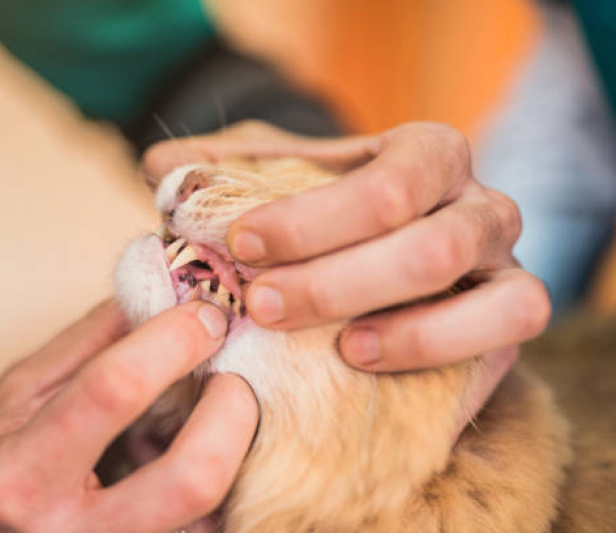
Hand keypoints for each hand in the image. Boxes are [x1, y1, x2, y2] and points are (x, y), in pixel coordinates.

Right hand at [0, 300, 256, 531]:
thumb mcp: (19, 392)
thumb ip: (91, 341)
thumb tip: (165, 286)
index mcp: (18, 474)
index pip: (114, 390)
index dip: (173, 339)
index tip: (207, 314)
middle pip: (195, 477)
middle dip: (234, 411)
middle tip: (233, 377)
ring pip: (216, 514)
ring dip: (237, 453)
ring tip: (217, 421)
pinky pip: (212, 529)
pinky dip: (226, 488)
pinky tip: (202, 458)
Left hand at [143, 120, 549, 432]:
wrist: (372, 257)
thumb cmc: (320, 219)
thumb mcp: (272, 182)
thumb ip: (220, 172)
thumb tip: (156, 168)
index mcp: (425, 153)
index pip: (385, 187)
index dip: (311, 223)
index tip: (241, 247)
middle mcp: (479, 203)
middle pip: (430, 248)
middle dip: (338, 284)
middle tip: (263, 305)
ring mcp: (504, 265)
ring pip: (492, 298)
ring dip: (405, 330)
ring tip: (336, 348)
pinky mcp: (510, 319)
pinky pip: (507, 339)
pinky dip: (442, 354)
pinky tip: (369, 362)